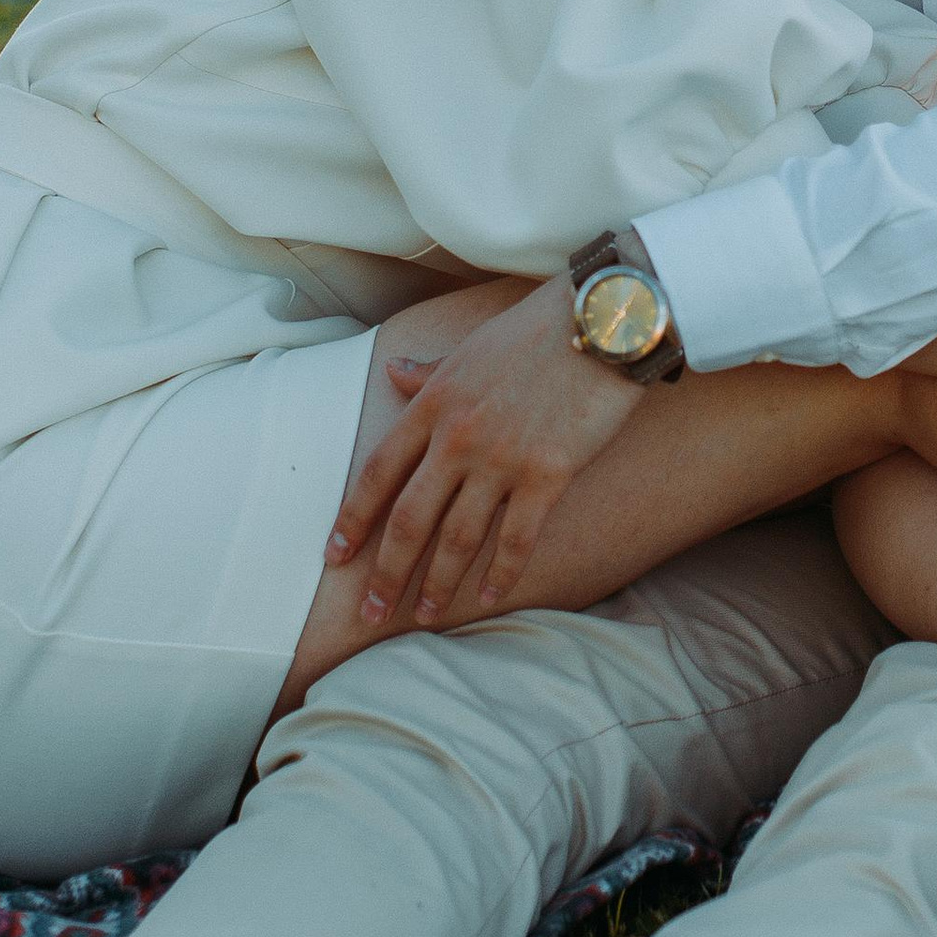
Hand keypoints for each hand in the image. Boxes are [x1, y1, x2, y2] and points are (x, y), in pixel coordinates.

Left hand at [326, 281, 642, 624]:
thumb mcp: (469, 347)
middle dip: (387, 573)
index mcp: (432, 404)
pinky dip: (500, 575)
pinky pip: (516, 539)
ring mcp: (501, 460)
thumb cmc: (536, 328)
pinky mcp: (547, 475)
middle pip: (409, 520)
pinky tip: (487, 599)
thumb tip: (392, 373)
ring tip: (425, 616)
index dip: (353, 520)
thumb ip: (428, 372)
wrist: (601, 320)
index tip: (335, 557)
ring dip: (437, 583)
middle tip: (372, 613)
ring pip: (458, 538)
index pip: (378, 473)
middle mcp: (457, 438)